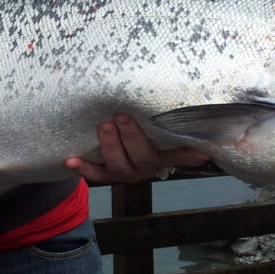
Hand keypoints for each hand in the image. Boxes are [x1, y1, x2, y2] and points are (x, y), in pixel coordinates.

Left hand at [64, 114, 209, 184]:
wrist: (118, 153)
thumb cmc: (143, 132)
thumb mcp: (155, 127)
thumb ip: (167, 118)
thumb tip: (203, 98)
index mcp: (162, 155)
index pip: (178, 154)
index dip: (189, 155)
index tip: (202, 152)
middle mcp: (146, 166)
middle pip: (142, 156)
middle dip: (131, 136)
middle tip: (121, 116)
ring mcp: (125, 172)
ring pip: (118, 164)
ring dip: (109, 145)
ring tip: (104, 125)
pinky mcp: (106, 175)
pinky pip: (94, 173)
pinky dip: (83, 168)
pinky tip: (71, 160)